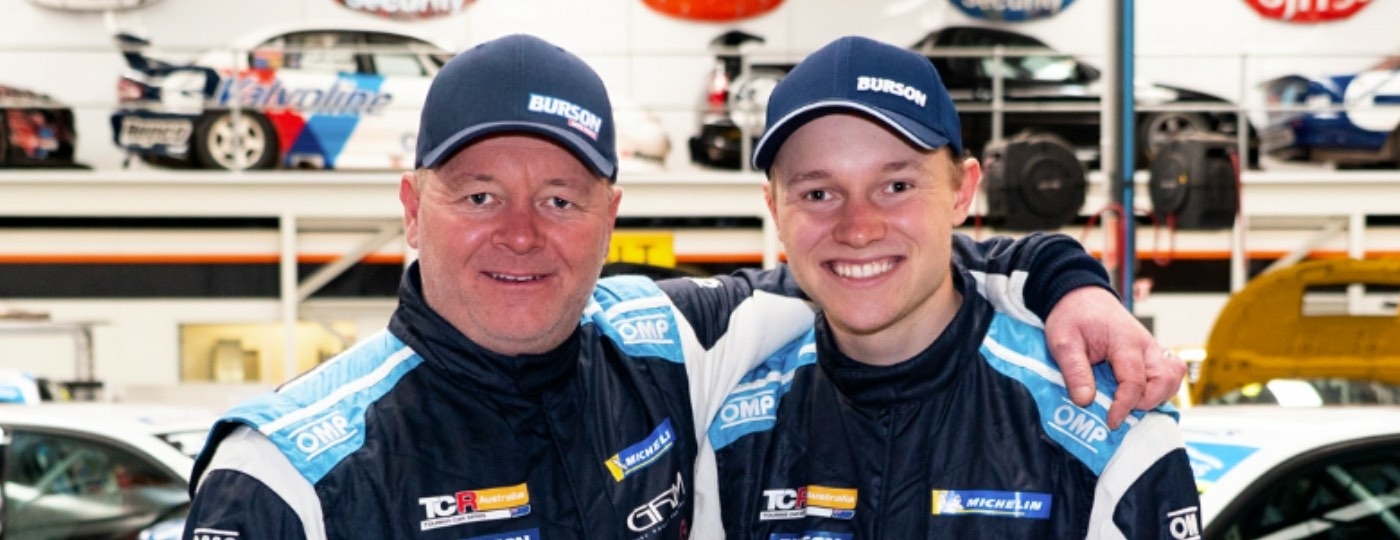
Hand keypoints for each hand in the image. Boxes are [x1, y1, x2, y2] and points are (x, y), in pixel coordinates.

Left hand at [1044, 287, 1186, 428]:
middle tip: (1120, 410)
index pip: (1134, 380)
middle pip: (1167, 379)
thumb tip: (1085, 401)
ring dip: (1157, 396)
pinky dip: (1157, 389)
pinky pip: (1167, 375)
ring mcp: (1152, 349)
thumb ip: (1074, 370)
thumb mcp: (1062, 341)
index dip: (1124, 406)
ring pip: (1173, 378)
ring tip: (1129, 403)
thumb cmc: (1072, 316)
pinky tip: (1135, 396)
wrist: (1081, 297)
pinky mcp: (1151, 354)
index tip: (1110, 422)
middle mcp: (1146, 345)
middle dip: (1148, 402)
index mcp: (1124, 341)